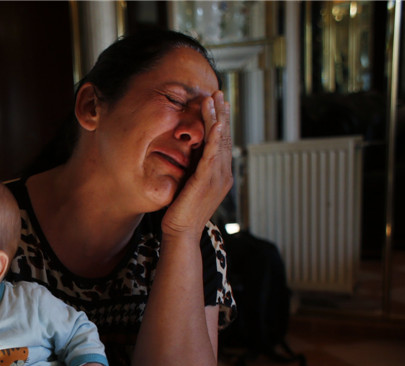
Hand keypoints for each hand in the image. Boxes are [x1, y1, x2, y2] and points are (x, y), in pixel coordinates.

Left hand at [162, 90, 232, 238]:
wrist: (181, 233)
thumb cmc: (180, 213)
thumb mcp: (188, 186)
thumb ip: (192, 170)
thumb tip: (188, 155)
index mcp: (219, 176)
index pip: (221, 143)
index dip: (220, 122)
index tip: (218, 105)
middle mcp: (223, 174)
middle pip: (225, 137)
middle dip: (222, 114)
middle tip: (219, 93)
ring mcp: (217, 177)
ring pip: (220, 141)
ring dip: (217, 117)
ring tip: (214, 98)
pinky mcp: (207, 180)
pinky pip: (213, 153)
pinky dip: (215, 136)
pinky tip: (215, 122)